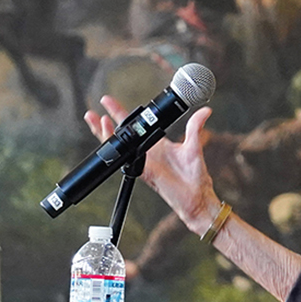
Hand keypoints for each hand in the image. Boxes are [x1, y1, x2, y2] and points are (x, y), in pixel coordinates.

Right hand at [83, 94, 217, 233]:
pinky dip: (117, 151)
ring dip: (106, 135)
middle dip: (106, 122)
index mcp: (157, 144)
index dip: (122, 113)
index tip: (111, 102)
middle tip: (95, 109)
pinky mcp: (144, 173)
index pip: (136, 125)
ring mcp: (143, 163)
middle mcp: (147, 153)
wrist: (197, 199)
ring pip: (118, 148)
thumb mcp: (194, 147)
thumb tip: (205, 111)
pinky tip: (110, 140)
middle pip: (121, 135)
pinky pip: (126, 161)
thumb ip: (195, 128)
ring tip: (96, 120)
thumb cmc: (196, 178)